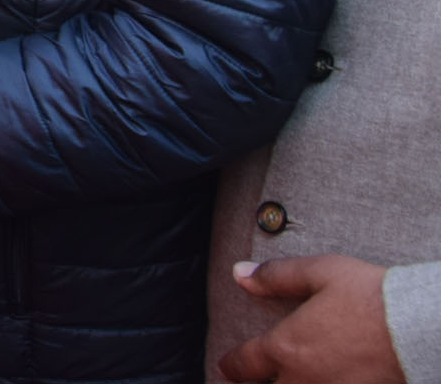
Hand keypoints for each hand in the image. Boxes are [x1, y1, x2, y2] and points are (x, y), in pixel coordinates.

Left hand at [218, 255, 404, 382]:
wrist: (418, 328)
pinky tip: (323, 383)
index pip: (245, 365)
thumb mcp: (319, 273)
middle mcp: (303, 378)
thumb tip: (240, 274)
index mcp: (286, 347)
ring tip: (286, 381)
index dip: (231, 365)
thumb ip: (276, 276)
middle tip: (254, 379)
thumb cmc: (371, 296)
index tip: (227, 366)